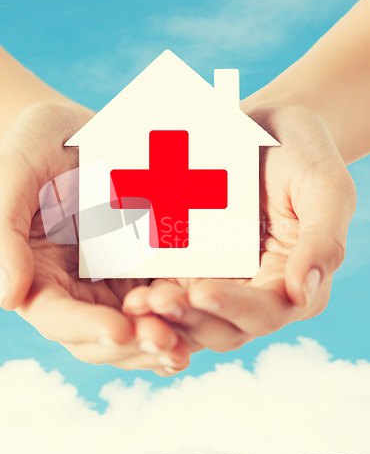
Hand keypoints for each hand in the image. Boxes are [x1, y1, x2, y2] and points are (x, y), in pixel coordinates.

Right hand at [0, 103, 190, 374]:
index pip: (57, 317)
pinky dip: (183, 314)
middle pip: (102, 337)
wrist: (76, 129)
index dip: (86, 327)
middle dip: (134, 344)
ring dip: (162, 340)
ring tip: (189, 342)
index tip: (118, 329)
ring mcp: (116, 280)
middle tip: (167, 341)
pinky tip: (207, 314)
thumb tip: (7, 297)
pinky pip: (166, 298)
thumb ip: (3, 236)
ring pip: (137, 327)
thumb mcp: (12, 177)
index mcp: (41, 277)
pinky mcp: (147, 266)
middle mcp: (80, 289)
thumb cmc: (37, 148)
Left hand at [123, 105, 356, 351]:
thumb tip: (302, 293)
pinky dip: (153, 294)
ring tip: (136, 302)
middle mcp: (255, 289)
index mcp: (292, 280)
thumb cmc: (302, 152)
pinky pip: (171, 286)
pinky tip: (129, 287)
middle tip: (154, 302)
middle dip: (189, 318)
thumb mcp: (325, 186)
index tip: (201, 291)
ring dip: (164, 317)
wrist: (265, 127)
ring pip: (192, 315)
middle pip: (222, 325)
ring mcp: (220, 278)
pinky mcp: (193, 263)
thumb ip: (322, 240)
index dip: (235, 308)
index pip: (266, 311)